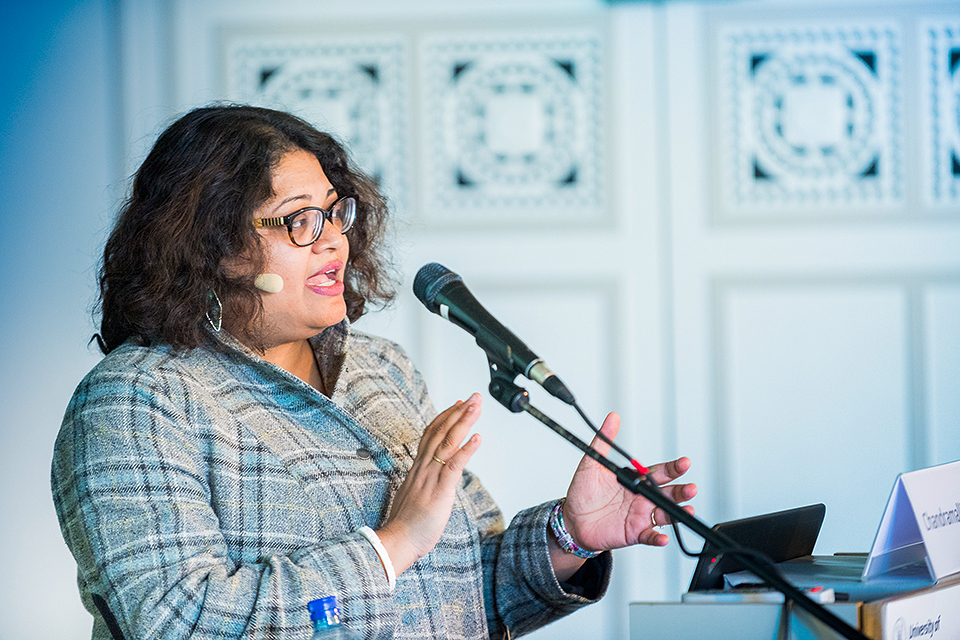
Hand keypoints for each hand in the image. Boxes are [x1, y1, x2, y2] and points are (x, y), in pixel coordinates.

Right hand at [377, 393, 482, 574]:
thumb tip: (432, 481)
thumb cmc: (406, 525)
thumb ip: (423, 484)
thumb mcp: (413, 496)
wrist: (396, 541)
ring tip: (476, 405)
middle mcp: (423, 468)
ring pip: (448, 442)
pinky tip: (478, 437)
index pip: (431, 434)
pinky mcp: (440, 490)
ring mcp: (431, 477)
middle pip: (441, 432)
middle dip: (459, 412)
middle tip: (474, 397)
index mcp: (418, 468)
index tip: (457, 404)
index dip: (445, 417)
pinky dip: (467, 449)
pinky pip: (454, 465)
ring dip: (464, 421)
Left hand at [560, 412, 695, 556]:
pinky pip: (649, 535)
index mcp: (636, 480)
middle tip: (691, 488)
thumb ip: (603, 440)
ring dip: (678, 513)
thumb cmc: (583, 492)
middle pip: (668, 493)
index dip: (673, 468)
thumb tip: (612, 418)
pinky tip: (663, 537)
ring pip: (665, 514)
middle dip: (681, 490)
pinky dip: (658, 537)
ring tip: (688, 510)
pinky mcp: (634, 533)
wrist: (572, 519)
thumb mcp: (592, 463)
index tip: (684, 463)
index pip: (659, 472)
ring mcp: (640, 516)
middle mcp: (642, 498)